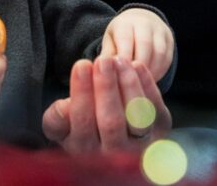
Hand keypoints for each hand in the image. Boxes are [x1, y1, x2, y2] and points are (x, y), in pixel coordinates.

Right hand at [43, 57, 171, 152]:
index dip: (82, 93)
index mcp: (84, 153)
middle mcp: (114, 157)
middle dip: (107, 88)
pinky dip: (147, 86)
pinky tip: (136, 65)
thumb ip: (56, 119)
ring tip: (118, 59)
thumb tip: (63, 107)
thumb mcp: (62, 127)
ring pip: (138, 118)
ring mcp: (140, 147)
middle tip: (102, 60)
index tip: (81, 64)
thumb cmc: (83, 128)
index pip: (83, 123)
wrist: (112, 145)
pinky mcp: (160, 133)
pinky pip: (156, 110)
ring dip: (128, 85)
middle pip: (112, 123)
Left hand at [100, 8, 173, 81]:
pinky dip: (159, 72)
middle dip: (139, 66)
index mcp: (125, 22)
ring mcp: (160, 30)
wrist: (140, 22)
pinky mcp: (170, 40)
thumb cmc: (120, 37)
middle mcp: (145, 23)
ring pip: (159, 52)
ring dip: (151, 71)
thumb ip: (107, 56)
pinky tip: (150, 82)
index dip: (124, 57)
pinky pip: (167, 58)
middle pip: (145, 44)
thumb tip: (102, 71)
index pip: (126, 38)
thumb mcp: (110, 42)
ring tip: (141, 85)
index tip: (121, 75)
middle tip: (132, 84)